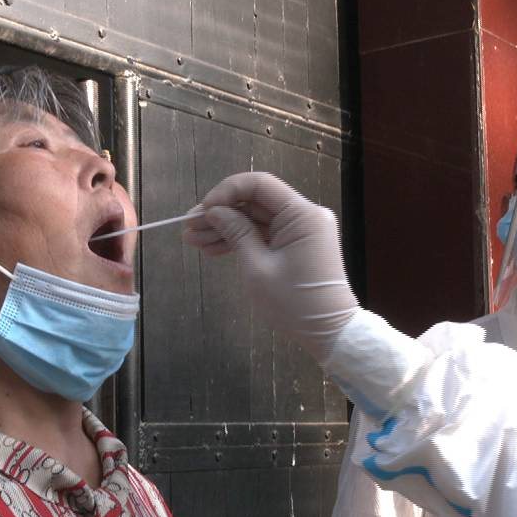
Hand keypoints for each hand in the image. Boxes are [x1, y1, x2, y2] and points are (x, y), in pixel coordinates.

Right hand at [185, 172, 358, 358]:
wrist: (328, 332)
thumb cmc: (294, 303)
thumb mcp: (257, 267)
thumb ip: (236, 233)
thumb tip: (214, 211)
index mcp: (303, 215)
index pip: (259, 184)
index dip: (226, 192)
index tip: (203, 210)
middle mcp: (305, 215)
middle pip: (255, 202)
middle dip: (220, 213)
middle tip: (188, 228)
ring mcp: (302, 230)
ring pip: (256, 219)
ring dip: (225, 228)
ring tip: (193, 241)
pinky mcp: (296, 244)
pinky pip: (264, 234)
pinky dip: (241, 240)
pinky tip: (212, 248)